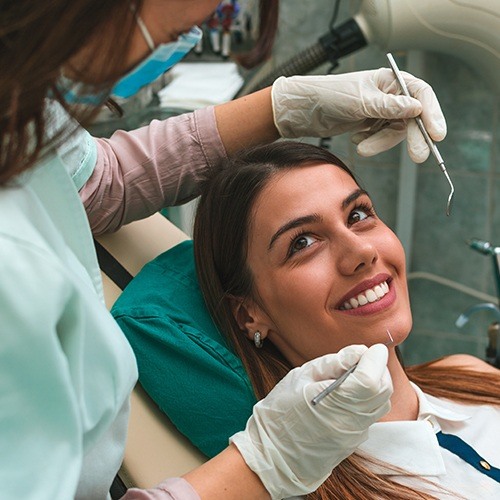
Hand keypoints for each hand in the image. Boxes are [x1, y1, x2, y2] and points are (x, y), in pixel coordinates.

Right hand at [229, 344, 391, 498]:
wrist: (273, 454)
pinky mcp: (354, 441)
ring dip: (376, 383)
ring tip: (354, 374)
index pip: (370, 379)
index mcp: (333, 403)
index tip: (372, 348)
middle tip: (363, 358)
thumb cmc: (281, 411)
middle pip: (382, 390)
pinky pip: (371, 415)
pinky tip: (348, 393)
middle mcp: (350, 422)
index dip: (375, 359)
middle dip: (378, 368)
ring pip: (381, 403)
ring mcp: (354, 435)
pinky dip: (368, 398)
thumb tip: (359, 351)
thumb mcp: (301, 377)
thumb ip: (333, 363)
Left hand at [271, 68, 446, 162]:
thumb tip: (417, 109)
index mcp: (390, 80)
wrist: (305, 110)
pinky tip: (355, 138)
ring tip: (361, 148)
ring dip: (381, 143)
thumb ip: (389, 107)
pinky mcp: (370, 124)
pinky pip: (380, 138)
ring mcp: (381, 111)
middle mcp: (390, 94)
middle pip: (412, 117)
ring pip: (395, 132)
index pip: (421, 95)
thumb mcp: (361, 102)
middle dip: (413, 137)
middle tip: (419, 156)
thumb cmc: (331, 96)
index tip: (437, 134)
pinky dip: (371, 143)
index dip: (432, 114)